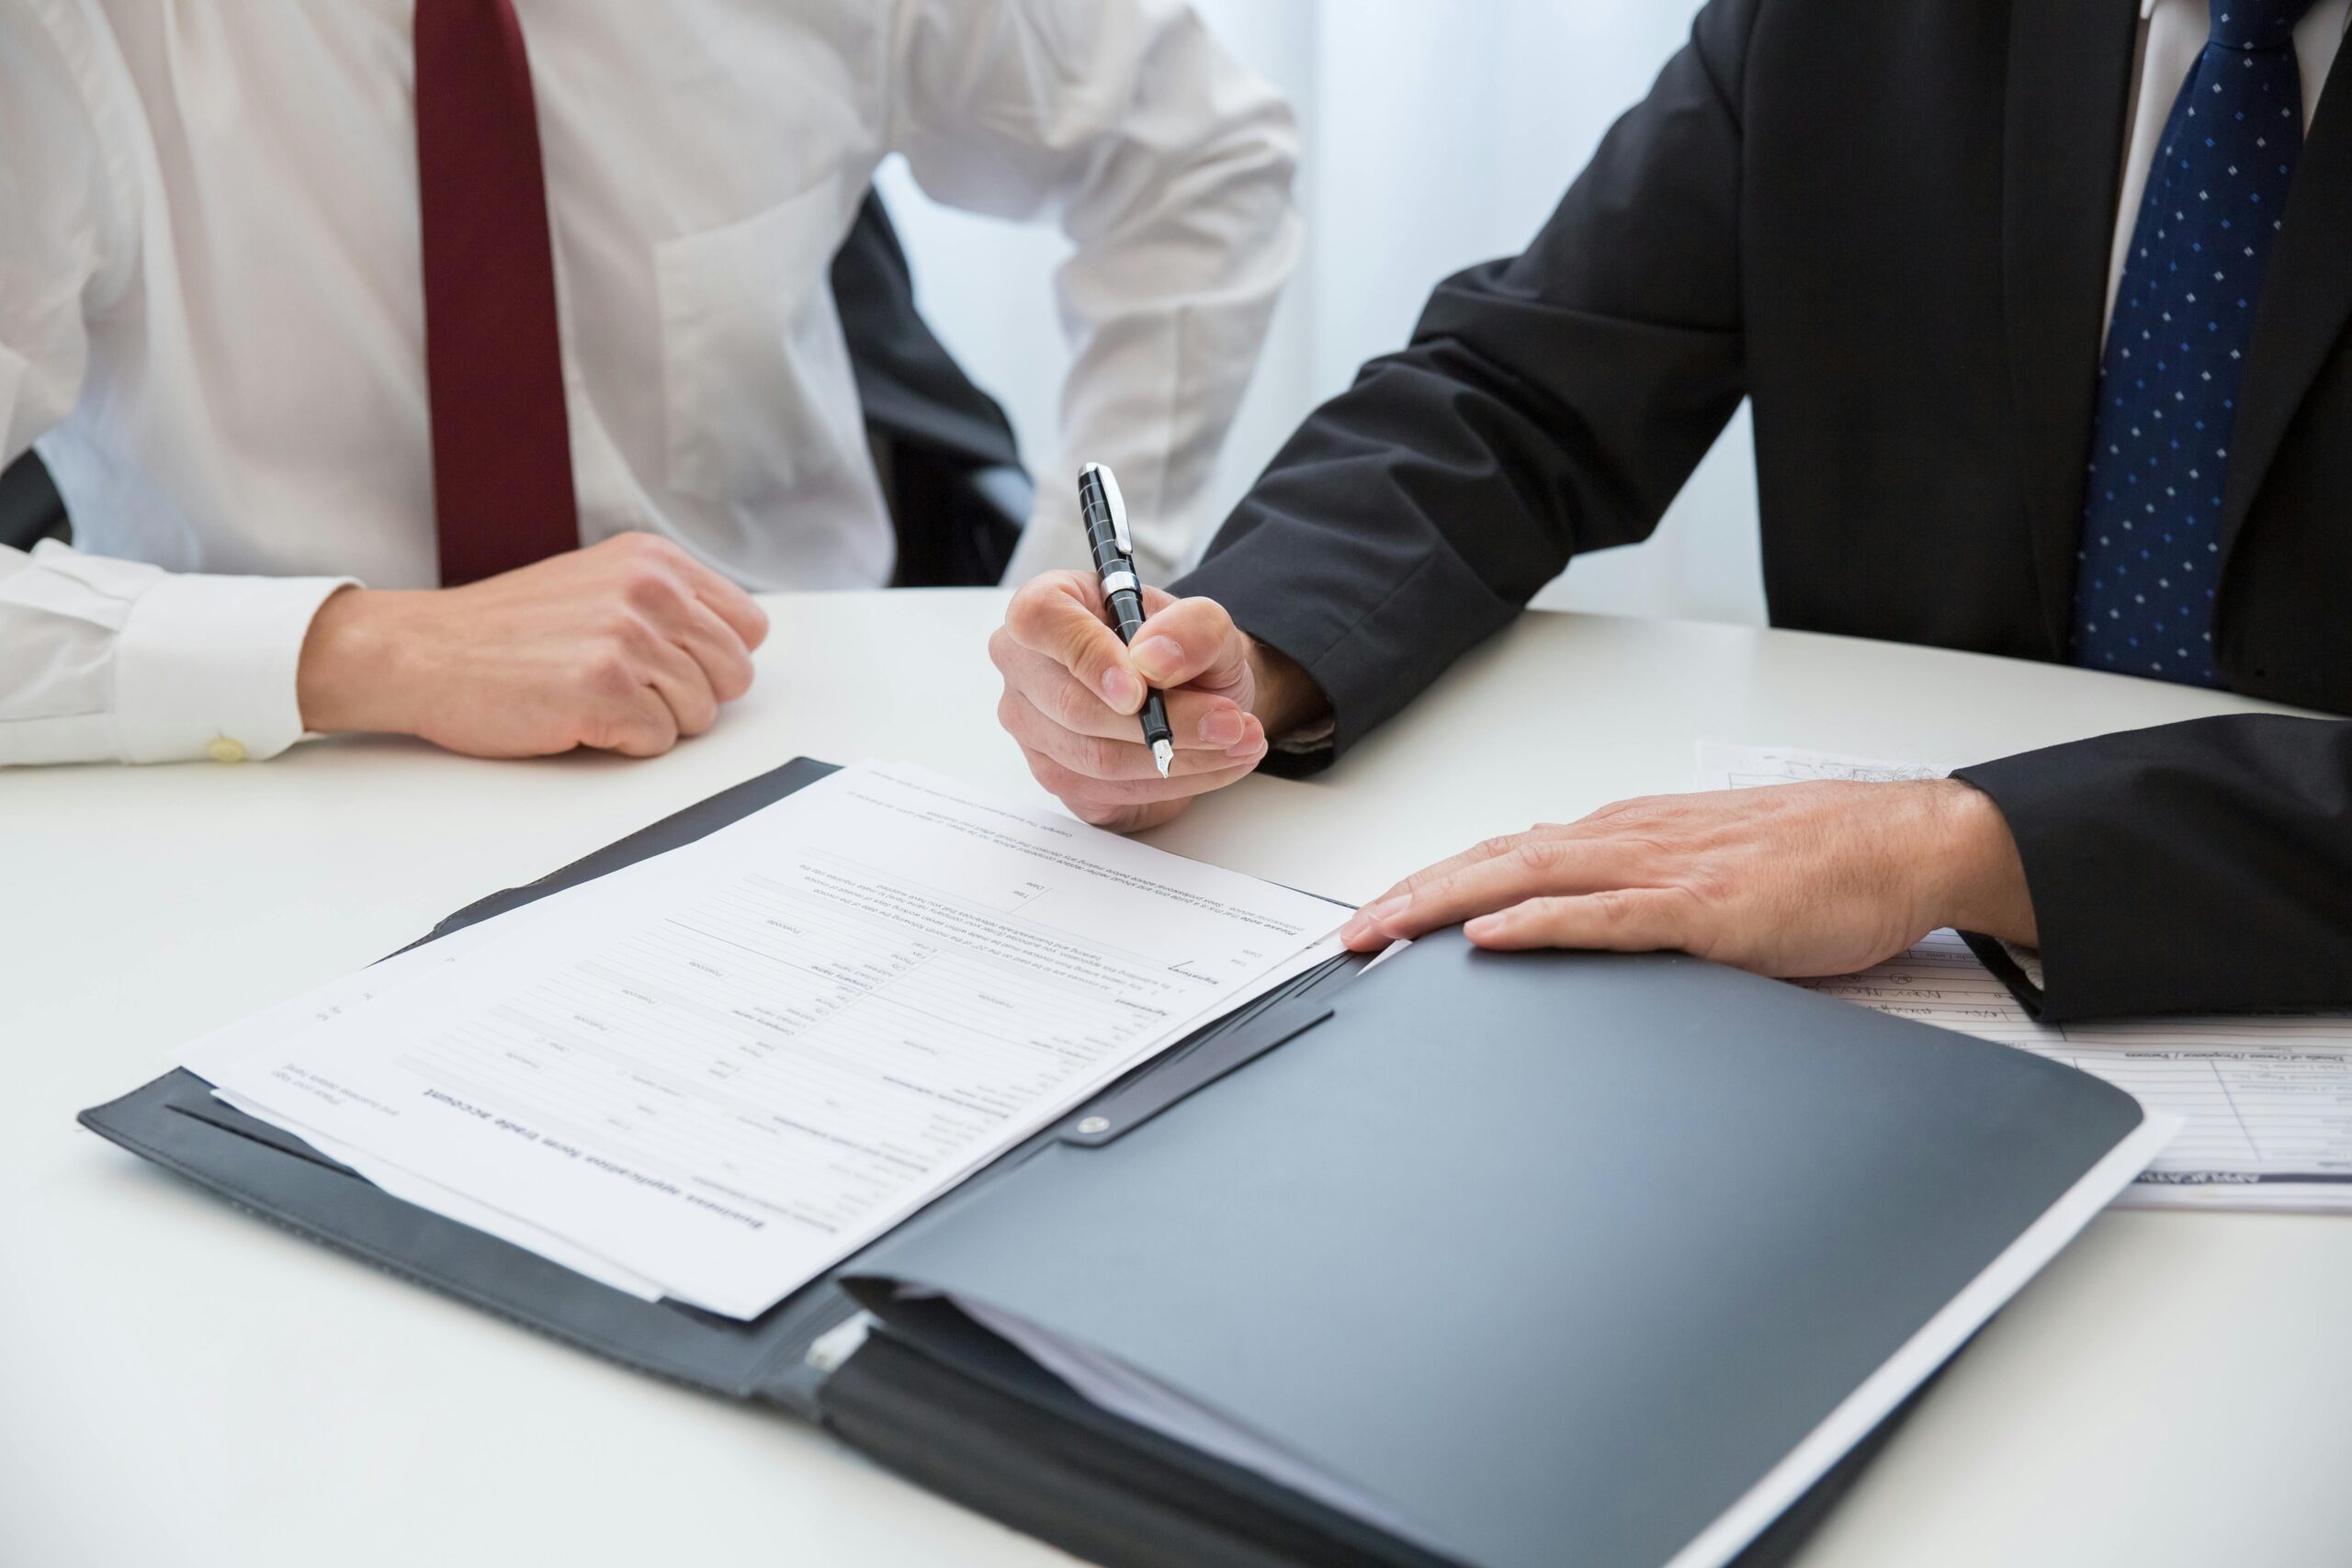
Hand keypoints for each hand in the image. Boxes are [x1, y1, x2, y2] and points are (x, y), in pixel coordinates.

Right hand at [297, 533, 768, 757]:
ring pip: (700, 715)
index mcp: (655, 561)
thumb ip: (667, 603)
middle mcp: (650, 591)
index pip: (748, 629)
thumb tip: (732, 648)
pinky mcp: (607, 690)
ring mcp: (629, 639)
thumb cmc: (507, 630)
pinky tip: (577, 717)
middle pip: (734, 676)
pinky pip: (659, 742)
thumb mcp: (598, 584)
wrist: (425, 651)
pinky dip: (622, 744)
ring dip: (652, 722)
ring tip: (593, 698)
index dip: (715, 661)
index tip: (671, 667)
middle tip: (630, 691)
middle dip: (691, 697)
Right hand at [989, 570, 1323, 831]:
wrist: (1195, 693)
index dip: (1088, 657)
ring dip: (1180, 757)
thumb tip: (1155, 660)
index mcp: (1047, 607)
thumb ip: (1191, 628)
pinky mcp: (1058, 778)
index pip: (1040, 622)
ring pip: (1098, 758)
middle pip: (1074, 706)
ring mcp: (1034, 730)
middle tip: (1230, 722)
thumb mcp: (1208, 624)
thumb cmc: (1181, 651)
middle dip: (1165, 722)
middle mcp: (1026, 668)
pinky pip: (1112, 791)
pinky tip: (1214, 762)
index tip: (1141, 689)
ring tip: (1238, 740)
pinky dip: (1174, 782)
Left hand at [1337, 779, 2036, 975]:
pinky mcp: (1706, 909)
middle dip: (1411, 897)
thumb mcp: (1707, 870)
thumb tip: (1573, 921)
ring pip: (1528, 877)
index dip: (1433, 881)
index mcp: (1628, 832)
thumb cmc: (1820, 861)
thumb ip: (1639, 892)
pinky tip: (1490, 935)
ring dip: (1445, 904)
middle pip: (1494, 860)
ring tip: (1383, 933)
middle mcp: (1630, 839)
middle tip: (1348, 937)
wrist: (1907, 842)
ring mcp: (1664, 869)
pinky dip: (1539, 923)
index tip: (1377, 916)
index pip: (1507, 853)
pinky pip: (1605, 915)